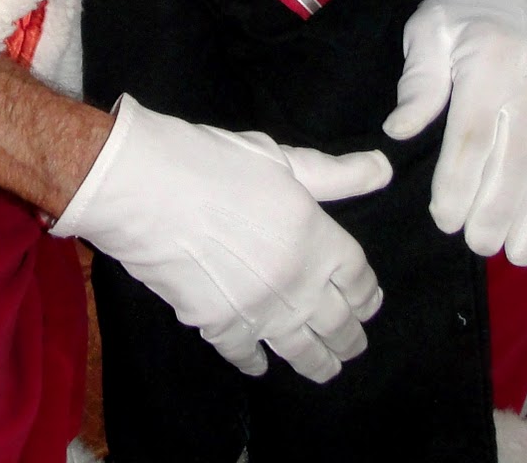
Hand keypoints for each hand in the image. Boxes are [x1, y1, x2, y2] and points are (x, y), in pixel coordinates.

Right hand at [53, 94, 390, 382]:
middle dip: (349, 336)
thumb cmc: (211, 160)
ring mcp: (259, 310)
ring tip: (326, 369)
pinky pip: (247, 354)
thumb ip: (334, 174)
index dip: (367, 294)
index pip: (358, 279)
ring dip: (318, 362)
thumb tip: (383, 169)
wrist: (143, 186)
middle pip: (337, 322)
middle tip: (352, 344)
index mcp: (317, 238)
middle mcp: (298, 283)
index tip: (368, 302)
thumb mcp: (279, 158)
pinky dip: (256, 363)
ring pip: (301, 349)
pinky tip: (261, 366)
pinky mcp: (219, 325)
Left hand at [383, 0, 526, 264]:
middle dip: (499, 209)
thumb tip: (399, 132)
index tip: (444, 221)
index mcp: (490, 57)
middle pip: (519, 157)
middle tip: (480, 247)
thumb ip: (418, 85)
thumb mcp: (425, 36)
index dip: (459, 183)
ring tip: (518, 253)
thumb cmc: (454, 16)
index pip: (474, 135)